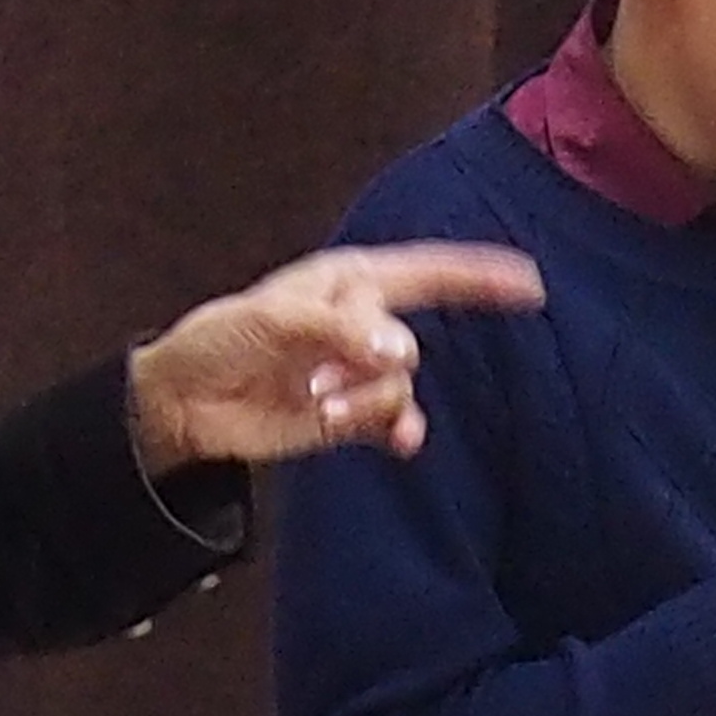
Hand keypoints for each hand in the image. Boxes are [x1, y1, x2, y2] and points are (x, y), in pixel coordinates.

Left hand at [127, 242, 549, 469]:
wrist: (186, 402)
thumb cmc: (221, 338)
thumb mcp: (274, 319)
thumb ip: (341, 328)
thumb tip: (402, 351)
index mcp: (350, 282)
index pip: (429, 271)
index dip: (479, 275)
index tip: (529, 283)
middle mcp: (363, 324)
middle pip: (408, 340)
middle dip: (375, 360)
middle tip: (323, 373)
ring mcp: (359, 372)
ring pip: (400, 387)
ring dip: (365, 400)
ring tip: (317, 400)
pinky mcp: (351, 416)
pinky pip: (395, 422)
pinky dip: (394, 430)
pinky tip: (396, 443)